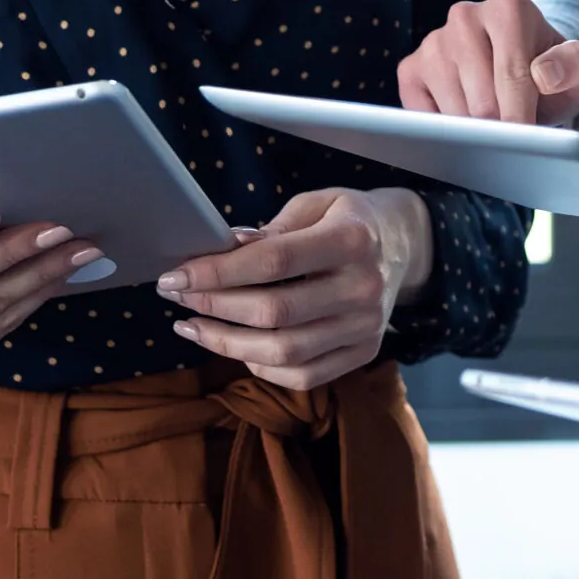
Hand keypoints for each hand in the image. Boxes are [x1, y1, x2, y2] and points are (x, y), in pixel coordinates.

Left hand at [158, 186, 433, 390]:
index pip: (274, 262)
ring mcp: (367, 327)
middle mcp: (364, 287)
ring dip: (227, 343)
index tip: (176, 277)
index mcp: (352, 239)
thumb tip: (224, 251)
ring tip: (192, 327)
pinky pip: (303, 375)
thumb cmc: (347, 219)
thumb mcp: (316, 203)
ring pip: (285, 352)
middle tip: (178, 298)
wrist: (402, 245)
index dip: (218, 273)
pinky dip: (260, 366)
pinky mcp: (364, 353)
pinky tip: (234, 347)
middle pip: (275, 312)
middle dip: (215, 308)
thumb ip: (272, 228)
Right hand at [397, 0, 578, 124]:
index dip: (523, 119)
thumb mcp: (578, 71)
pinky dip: (445, 132)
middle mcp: (465, 15)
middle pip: (482, 100)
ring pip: (452, 112)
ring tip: (495, 123)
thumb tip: (544, 75)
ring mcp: (434, 41)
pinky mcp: (410, 67)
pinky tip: (466, 121)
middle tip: (516, 136)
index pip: (513, 75)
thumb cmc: (551, 75)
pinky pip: (422, 117)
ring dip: (475, 133)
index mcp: (508, 7)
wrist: (524, 72)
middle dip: (501, 130)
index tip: (529, 146)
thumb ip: (574, 68)